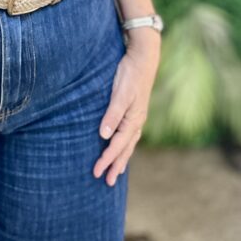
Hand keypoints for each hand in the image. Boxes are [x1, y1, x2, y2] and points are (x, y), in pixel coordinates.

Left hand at [93, 39, 159, 186]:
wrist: (144, 58)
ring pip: (128, 144)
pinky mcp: (134, 111)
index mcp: (133, 121)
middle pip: (125, 150)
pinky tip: (121, 147)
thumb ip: (112, 114)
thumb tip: (104, 136)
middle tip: (107, 182)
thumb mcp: (120, 94)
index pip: (117, 146)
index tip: (96, 172)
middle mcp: (136, 122)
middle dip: (116, 166)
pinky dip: (125, 146)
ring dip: (121, 158)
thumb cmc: (130, 74)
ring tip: (116, 172)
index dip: (107, 160)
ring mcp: (137, 117)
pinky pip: (130, 135)